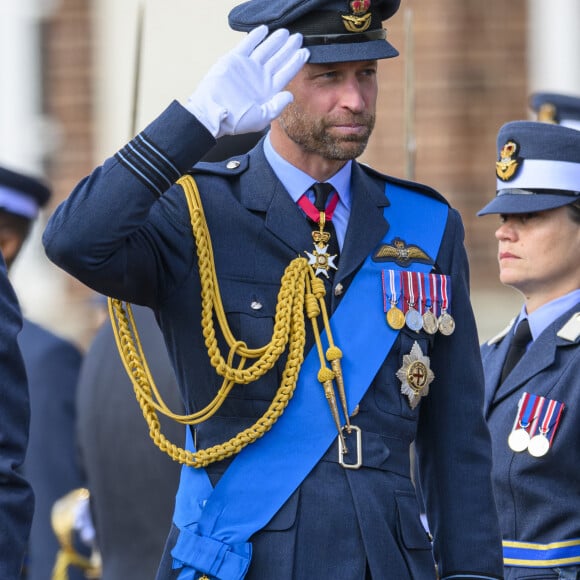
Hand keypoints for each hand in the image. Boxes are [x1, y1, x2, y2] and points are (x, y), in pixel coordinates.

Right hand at [185, 25, 308, 137]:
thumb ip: (277, 106)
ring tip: (285, 32)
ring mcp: (248, 67)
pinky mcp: (234, 60)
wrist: (212, 114)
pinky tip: (264, 30)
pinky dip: (255, 37)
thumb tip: (290, 95)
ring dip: (276, 40)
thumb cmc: (235, 121)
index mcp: (269, 90)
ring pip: (266, 49)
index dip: (296, 62)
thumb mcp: (261, 118)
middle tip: (298, 37)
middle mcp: (260, 77)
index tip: (305, 52)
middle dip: (289, 47)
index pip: (286, 72)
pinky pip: (247, 45)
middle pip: (279, 58)